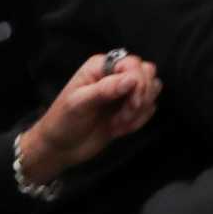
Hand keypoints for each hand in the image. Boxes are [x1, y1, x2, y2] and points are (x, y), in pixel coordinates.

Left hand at [18, 52, 161, 186]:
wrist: (60, 149)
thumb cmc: (62, 122)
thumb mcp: (78, 104)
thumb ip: (105, 89)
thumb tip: (132, 79)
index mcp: (102, 67)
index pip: (134, 64)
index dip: (138, 82)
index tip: (132, 103)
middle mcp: (116, 75)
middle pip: (148, 73)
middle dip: (140, 97)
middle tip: (124, 116)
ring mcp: (124, 92)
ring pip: (152, 89)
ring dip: (139, 110)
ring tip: (118, 124)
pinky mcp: (130, 108)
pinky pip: (149, 107)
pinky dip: (139, 120)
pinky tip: (119, 129)